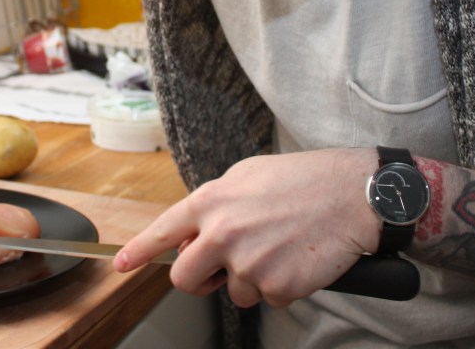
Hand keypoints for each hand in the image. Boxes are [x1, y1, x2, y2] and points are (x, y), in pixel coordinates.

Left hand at [114, 148, 378, 307]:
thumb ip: (216, 204)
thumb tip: (198, 232)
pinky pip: (268, 299)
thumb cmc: (303, 180)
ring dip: (253, 279)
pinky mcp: (276, 287)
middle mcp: (222, 234)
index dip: (139, 252)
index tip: (122, 265)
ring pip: (233, 292)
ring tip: (280, 247)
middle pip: (186, 279)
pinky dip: (282, 286)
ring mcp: (248, 263)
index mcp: (212, 202)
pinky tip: (297, 259)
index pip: (163, 231)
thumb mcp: (248, 176)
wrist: (352, 194)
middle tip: (223, 269)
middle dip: (200, 280)